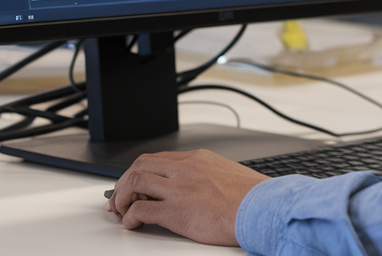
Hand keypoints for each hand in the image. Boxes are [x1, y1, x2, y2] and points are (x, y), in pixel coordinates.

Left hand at [104, 149, 270, 245]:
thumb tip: (197, 187)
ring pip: (135, 182)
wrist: (263, 209)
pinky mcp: (176, 211)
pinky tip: (133, 224)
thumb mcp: (228, 174)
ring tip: (122, 210)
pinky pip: (141, 210)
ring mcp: (179, 188)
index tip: (134, 184)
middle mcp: (185, 168)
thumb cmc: (253, 197)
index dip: (140, 172)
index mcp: (198, 158)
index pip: (158, 158)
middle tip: (118, 198)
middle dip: (124, 182)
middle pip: (140, 165)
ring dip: (122, 197)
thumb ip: (208, 175)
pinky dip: (130, 218)